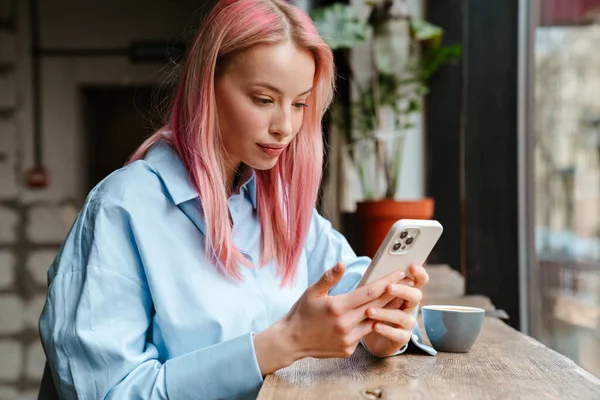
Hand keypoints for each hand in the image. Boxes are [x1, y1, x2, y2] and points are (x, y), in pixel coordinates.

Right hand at [253, 262, 405, 374]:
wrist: (291, 341)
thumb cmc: (302, 313)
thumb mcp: (312, 292)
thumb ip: (329, 277)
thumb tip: (342, 263)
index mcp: (337, 307)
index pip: (369, 292)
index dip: (387, 282)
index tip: (399, 273)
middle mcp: (345, 324)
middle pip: (377, 306)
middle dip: (394, 293)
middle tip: (408, 283)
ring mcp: (348, 339)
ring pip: (375, 322)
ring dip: (387, 310)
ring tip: (399, 298)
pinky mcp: (348, 349)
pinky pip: (364, 334)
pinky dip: (371, 325)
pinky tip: (379, 316)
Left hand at [361, 265, 428, 356]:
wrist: (366, 334)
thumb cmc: (370, 307)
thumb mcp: (371, 293)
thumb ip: (375, 283)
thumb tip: (373, 271)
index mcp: (405, 291)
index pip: (419, 280)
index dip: (419, 273)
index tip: (412, 267)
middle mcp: (409, 306)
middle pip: (415, 296)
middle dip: (403, 290)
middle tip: (389, 287)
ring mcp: (407, 323)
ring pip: (403, 317)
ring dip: (386, 313)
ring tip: (369, 311)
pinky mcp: (401, 338)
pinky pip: (399, 335)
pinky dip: (387, 330)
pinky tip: (375, 326)